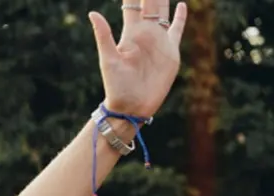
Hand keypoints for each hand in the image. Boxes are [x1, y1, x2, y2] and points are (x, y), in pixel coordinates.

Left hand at [90, 0, 187, 118]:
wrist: (132, 106)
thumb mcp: (108, 59)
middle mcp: (145, 33)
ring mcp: (159, 41)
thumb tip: (92, 13)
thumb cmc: (117, 86)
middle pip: (150, 4)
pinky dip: (180, 18)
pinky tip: (181, 5)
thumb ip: (104, 35)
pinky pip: (177, 30)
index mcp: (130, 33)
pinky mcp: (171, 51)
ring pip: (164, 12)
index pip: (131, 5)